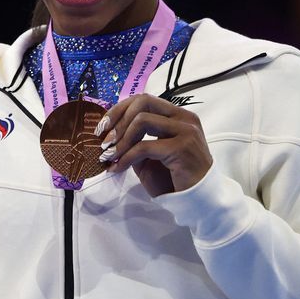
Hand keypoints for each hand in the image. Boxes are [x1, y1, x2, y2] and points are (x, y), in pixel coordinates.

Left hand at [96, 93, 212, 196]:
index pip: (144, 99)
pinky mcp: (182, 148)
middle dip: (117, 120)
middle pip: (143, 102)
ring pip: (142, 120)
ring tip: (109, 156)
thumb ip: (134, 139)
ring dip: (120, 139)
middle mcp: (184, 118)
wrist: (197, 199)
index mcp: (178, 115)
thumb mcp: (148, 154)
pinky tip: (118, 168)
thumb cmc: (172, 177)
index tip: (103, 126)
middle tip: (104, 141)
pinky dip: (126, 157)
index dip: (119, 109)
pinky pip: (144, 146)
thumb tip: (108, 131)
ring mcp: (186, 131)